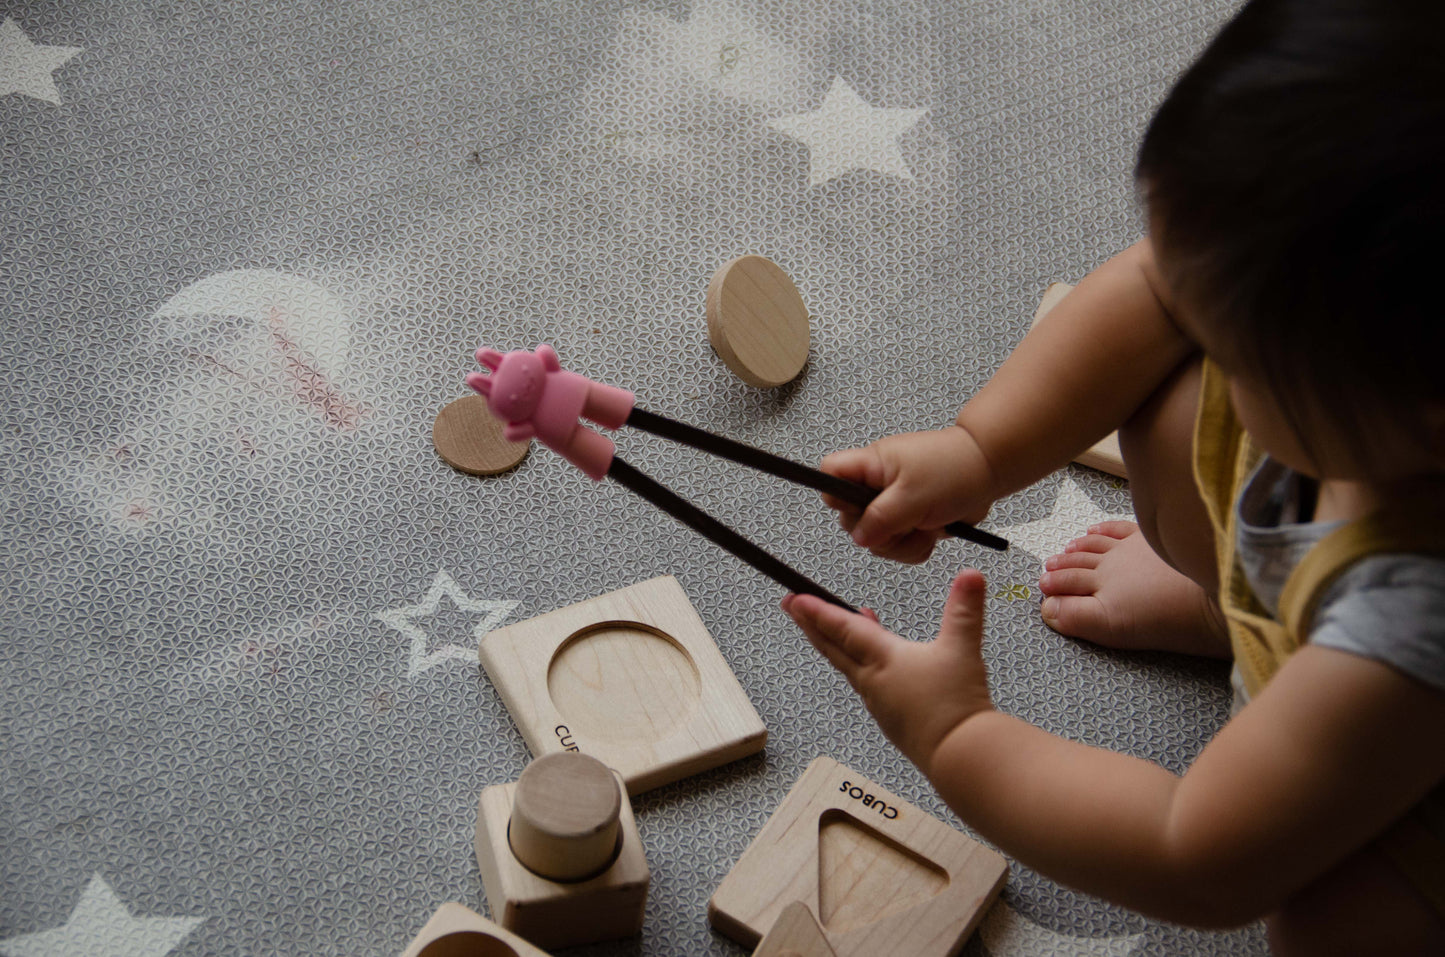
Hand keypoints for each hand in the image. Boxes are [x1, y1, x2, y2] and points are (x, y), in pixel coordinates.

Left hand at [781, 569, 994, 776]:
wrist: (958, 757)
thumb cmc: (956, 708)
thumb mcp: (963, 649)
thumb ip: (965, 609)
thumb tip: (972, 574)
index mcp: (885, 659)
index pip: (844, 628)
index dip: (818, 610)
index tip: (794, 597)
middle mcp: (873, 680)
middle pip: (833, 647)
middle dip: (809, 624)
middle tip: (789, 606)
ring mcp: (878, 701)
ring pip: (847, 666)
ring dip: (833, 643)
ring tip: (829, 625)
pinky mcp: (889, 718)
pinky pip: (864, 684)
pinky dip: (857, 665)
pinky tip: (869, 664)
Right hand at [820, 425, 996, 563]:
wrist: (989, 471)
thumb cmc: (956, 469)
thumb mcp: (913, 495)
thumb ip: (880, 518)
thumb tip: (859, 536)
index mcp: (872, 465)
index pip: (829, 473)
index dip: (835, 495)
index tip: (859, 509)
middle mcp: (877, 485)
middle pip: (851, 519)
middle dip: (879, 532)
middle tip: (904, 523)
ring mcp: (893, 504)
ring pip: (876, 539)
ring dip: (901, 543)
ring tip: (925, 527)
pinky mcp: (909, 521)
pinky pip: (898, 546)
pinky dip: (914, 547)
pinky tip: (930, 534)